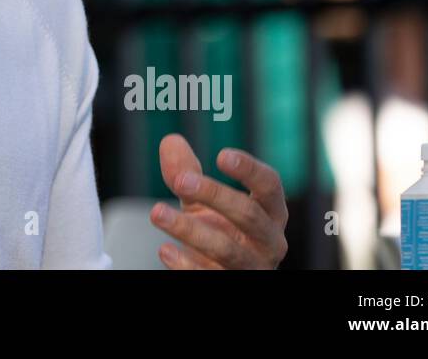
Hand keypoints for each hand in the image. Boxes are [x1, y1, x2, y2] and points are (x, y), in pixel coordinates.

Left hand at [149, 133, 288, 268]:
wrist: (216, 272)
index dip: (249, 170)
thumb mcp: (201, 202)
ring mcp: (253, 268)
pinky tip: (164, 250)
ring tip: (156, 212)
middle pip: (248, 214)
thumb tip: (170, 141)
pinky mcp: (231, 285)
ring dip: (189, 230)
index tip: (221, 155)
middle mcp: (269, 241)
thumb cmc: (218, 232)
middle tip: (180, 181)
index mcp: (270, 212)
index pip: (270, 186)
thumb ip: (186, 172)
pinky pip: (210, 276)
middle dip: (214, 195)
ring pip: (227, 249)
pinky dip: (186, 264)